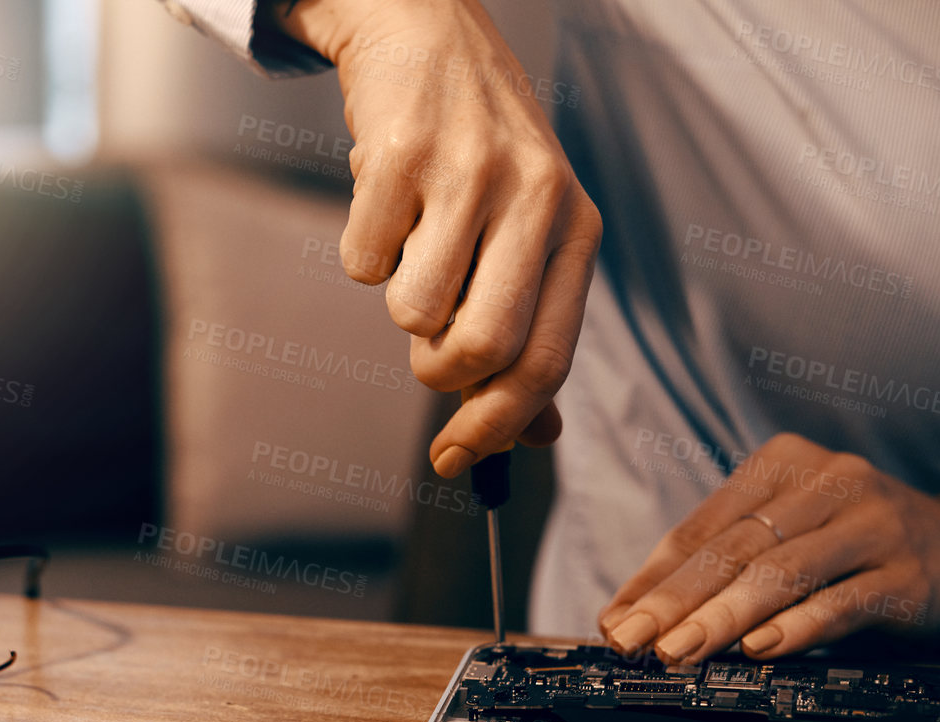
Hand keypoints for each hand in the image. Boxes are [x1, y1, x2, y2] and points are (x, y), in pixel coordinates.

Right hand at [265, 0, 601, 476]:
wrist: (425, 29)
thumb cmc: (477, 149)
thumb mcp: (528, 231)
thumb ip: (532, 328)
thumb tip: (534, 438)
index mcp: (577, 228)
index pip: (546, 364)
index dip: (495, 428)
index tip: (453, 460)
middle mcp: (537, 198)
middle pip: (482, 351)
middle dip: (439, 375)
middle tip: (426, 352)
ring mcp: (469, 171)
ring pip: (414, 314)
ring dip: (399, 303)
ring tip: (412, 250)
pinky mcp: (400, 153)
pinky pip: (362, 263)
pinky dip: (362, 252)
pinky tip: (385, 206)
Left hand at [596, 432, 939, 665]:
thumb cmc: (849, 544)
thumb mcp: (783, 535)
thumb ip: (716, 565)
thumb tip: (630, 614)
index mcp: (782, 465)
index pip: (702, 527)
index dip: (653, 578)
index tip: (615, 621)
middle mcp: (828, 483)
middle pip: (735, 549)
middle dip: (676, 602)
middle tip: (634, 642)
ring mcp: (872, 524)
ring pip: (783, 573)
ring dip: (724, 617)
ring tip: (680, 652)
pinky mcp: (908, 573)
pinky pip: (843, 601)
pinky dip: (798, 627)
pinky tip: (761, 649)